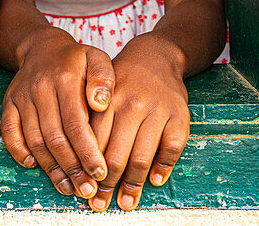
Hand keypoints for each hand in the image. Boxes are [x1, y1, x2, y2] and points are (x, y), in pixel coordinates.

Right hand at [0, 33, 114, 198]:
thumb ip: (104, 79)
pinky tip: (33, 166)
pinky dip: (19, 152)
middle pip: (55, 137)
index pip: (76, 123)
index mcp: (65, 79)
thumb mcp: (96, 58)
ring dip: (50, 168)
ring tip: (67, 187)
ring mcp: (22, 97)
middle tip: (86, 189)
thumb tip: (101, 105)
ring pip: (34, 140)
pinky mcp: (9, 103)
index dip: (88, 152)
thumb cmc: (76, 59)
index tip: (100, 172)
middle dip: (72, 167)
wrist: (42, 47)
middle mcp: (40, 88)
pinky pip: (9, 132)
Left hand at [86, 39, 189, 211]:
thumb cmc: (121, 80)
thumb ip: (91, 122)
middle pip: (116, 156)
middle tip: (100, 203)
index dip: (88, 171)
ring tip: (126, 202)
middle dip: (106, 185)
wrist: (156, 56)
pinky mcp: (179, 116)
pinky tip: (155, 181)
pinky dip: (163, 167)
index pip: (94, 144)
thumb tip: (78, 164)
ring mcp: (157, 111)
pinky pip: (171, 149)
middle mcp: (131, 106)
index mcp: (107, 101)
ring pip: (142, 157)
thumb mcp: (99, 92)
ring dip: (133, 185)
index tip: (84, 190)